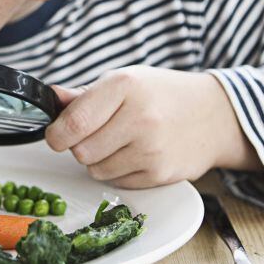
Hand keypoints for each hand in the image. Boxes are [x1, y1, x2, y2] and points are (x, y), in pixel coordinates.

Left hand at [44, 66, 260, 187]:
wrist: (213, 115)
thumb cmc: (162, 94)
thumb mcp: (125, 81)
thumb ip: (84, 95)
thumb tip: (50, 96)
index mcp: (125, 86)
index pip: (74, 122)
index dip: (56, 134)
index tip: (56, 135)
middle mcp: (140, 117)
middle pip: (81, 151)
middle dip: (80, 145)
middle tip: (97, 134)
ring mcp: (152, 148)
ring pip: (96, 170)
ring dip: (99, 160)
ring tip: (120, 142)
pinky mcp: (160, 173)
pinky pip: (117, 182)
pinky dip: (119, 172)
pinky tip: (136, 154)